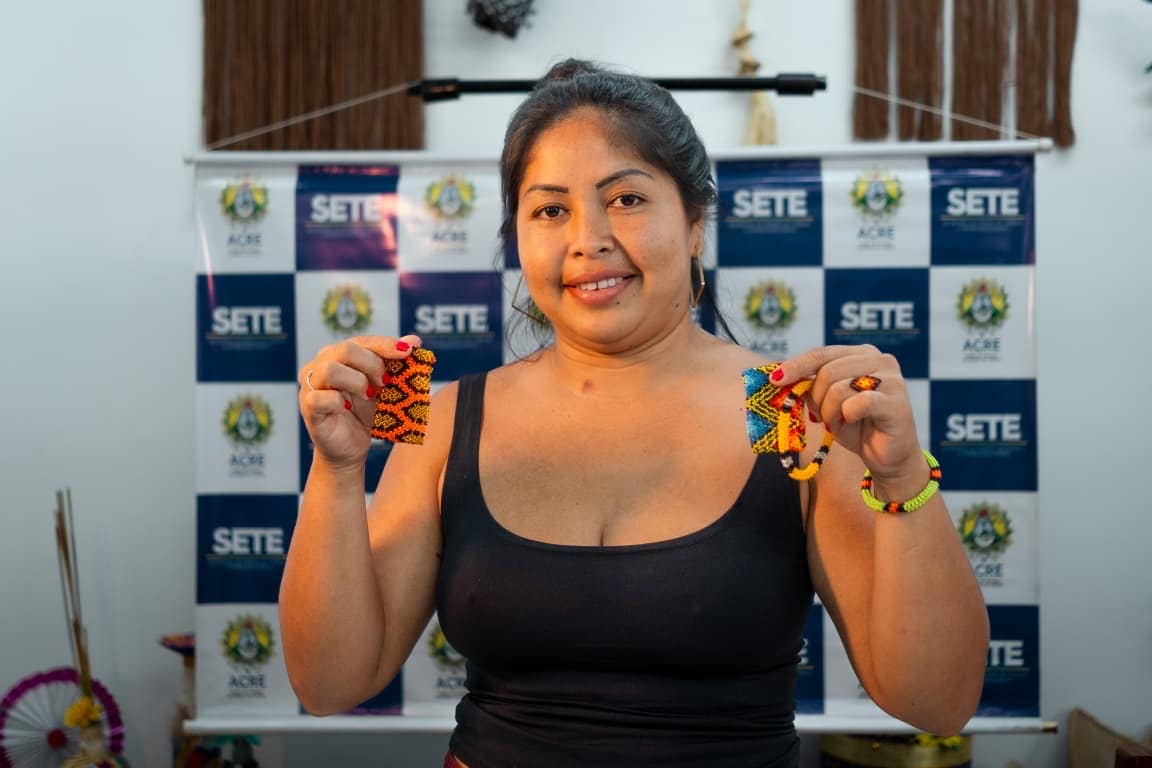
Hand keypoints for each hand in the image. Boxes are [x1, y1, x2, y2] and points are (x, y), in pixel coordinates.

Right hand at [298, 334, 421, 470]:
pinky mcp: (308, 407)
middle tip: (386, 382)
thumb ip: (396, 363)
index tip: (408, 351)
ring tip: (367, 395)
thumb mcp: (385, 388)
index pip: (362, 340)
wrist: (352, 447)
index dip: (386, 345)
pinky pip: (320, 397)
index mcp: (339, 354)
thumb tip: (414, 339)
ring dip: (356, 382)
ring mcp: (311, 385)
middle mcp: (321, 364)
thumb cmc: (365, 414)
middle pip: (346, 349)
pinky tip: (348, 408)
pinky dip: (339, 402)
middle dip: (372, 364)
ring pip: (330, 370)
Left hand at [773, 345, 922, 485]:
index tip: (775, 380)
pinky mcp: (897, 402)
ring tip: (840, 422)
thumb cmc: (857, 426)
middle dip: (817, 398)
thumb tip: (780, 376)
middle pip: (828, 371)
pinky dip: (847, 416)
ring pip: (839, 388)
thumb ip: (811, 385)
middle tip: (822, 417)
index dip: (796, 365)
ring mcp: (891, 379)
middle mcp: (879, 359)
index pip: (822, 353)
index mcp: (862, 353)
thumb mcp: (827, 403)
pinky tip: (853, 422)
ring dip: (831, 412)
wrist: (887, 457)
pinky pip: (858, 403)